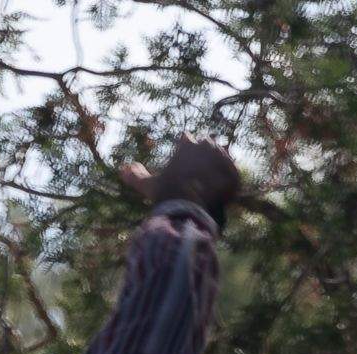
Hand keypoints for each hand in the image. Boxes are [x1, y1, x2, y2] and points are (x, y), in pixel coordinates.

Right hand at [121, 134, 239, 216]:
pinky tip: (217, 190)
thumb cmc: (166, 195)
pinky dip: (226, 181)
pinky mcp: (234, 173)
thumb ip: (135, 176)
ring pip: (221, 157)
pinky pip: (232, 173)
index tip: (180, 162)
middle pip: (206, 144)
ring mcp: (223, 158)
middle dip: (202, 155)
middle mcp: (207, 146)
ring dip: (216, 165)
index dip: (183, 149)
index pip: (187, 139)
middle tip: (194, 172)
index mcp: (187, 144)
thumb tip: (123, 169)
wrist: (189, 211)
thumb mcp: (148, 185)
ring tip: (207, 181)